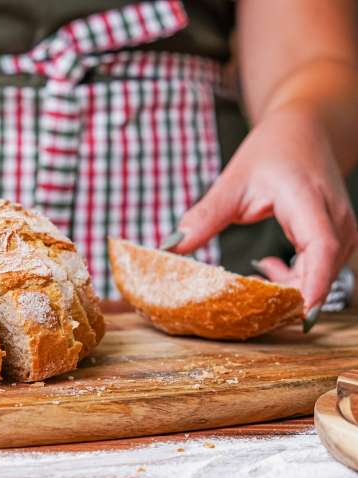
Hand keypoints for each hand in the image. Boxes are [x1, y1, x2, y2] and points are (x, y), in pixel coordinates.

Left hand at [168, 106, 357, 314]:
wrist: (305, 131)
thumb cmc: (272, 151)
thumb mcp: (232, 182)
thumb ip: (205, 216)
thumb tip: (170, 246)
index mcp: (308, 201)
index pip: (322, 248)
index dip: (313, 283)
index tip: (298, 312)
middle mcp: (335, 218)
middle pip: (324, 271)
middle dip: (289, 296)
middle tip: (247, 303)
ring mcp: (342, 229)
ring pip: (324, 275)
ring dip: (290, 287)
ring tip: (253, 279)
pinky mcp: (338, 238)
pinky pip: (321, 269)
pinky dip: (295, 277)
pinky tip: (269, 267)